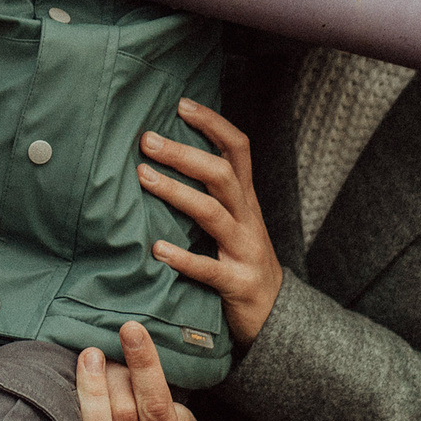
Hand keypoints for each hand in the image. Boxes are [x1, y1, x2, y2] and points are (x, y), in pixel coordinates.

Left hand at [73, 321, 201, 420]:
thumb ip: (157, 406)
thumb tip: (135, 345)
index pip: (167, 410)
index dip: (147, 367)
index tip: (133, 331)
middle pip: (141, 412)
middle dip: (132, 365)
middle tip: (122, 330)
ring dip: (99, 382)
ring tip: (92, 356)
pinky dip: (80, 404)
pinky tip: (69, 382)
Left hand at [139, 98, 284, 345]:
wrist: (277, 316)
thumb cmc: (241, 260)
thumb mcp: (234, 221)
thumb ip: (210, 193)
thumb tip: (165, 157)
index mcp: (245, 200)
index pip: (237, 149)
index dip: (213, 123)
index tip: (181, 104)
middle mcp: (247, 218)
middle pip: (221, 175)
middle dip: (184, 154)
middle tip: (147, 140)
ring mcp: (245, 250)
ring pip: (213, 213)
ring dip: (176, 192)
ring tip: (143, 177)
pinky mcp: (237, 283)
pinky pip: (210, 268)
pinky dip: (183, 258)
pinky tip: (157, 249)